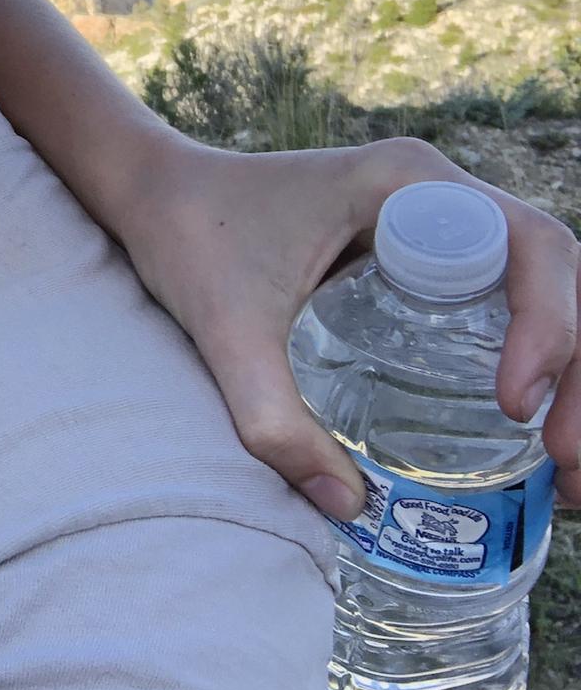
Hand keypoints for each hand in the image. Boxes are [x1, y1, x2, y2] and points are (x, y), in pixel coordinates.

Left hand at [121, 132, 580, 515]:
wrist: (151, 192)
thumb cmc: (186, 237)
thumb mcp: (222, 330)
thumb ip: (270, 417)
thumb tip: (349, 508)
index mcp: (404, 182)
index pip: (526, 247)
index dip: (548, 327)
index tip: (511, 405)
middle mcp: (434, 189)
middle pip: (555, 271)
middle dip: (578, 367)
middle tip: (568, 465)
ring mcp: (433, 216)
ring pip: (543, 287)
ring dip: (570, 369)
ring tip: (566, 467)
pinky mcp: (417, 252)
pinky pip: (502, 298)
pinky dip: (534, 357)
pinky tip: (525, 431)